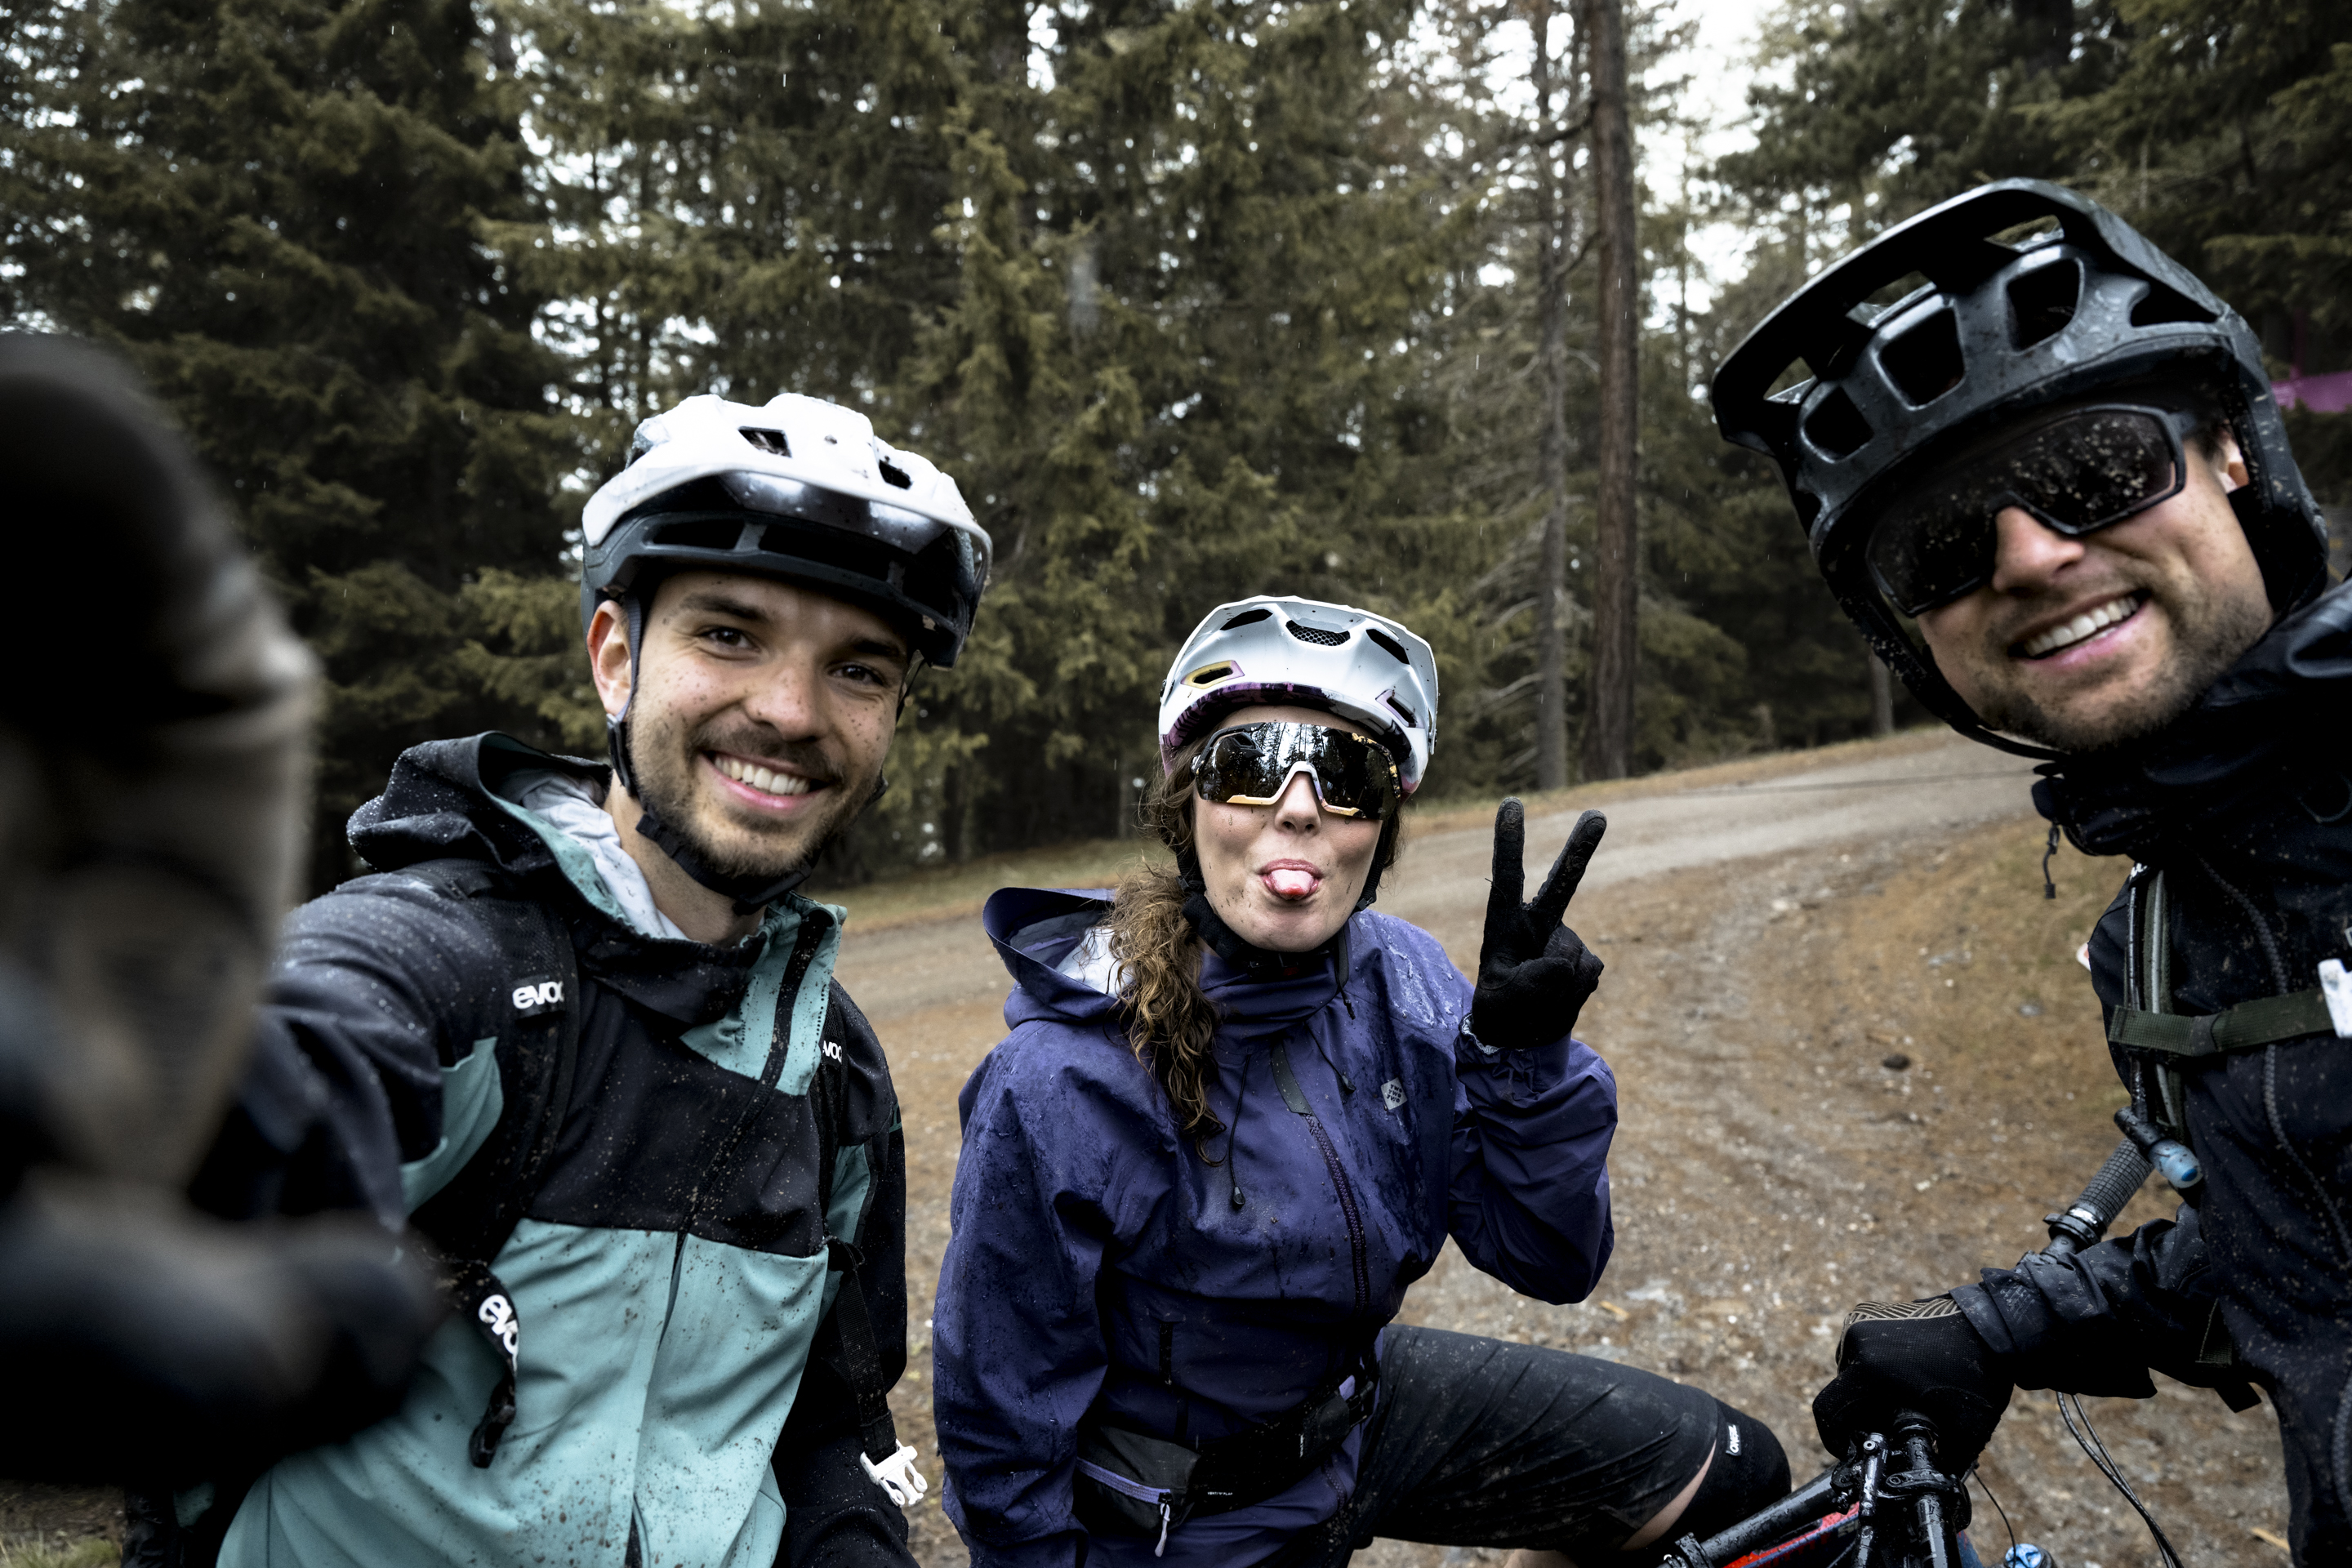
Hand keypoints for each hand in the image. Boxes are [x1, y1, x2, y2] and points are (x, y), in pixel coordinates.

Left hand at [1469, 802, 1605, 1049]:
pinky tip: (1559, 999)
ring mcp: (1566, 940)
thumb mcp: (1504, 1001)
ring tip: (1540, 999)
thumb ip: (1534, 980)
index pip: (1508, 878)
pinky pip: (1587, 973)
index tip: (1512, 803)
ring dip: (1559, 983)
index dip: (1510, 842)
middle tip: (1598, 814)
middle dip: (1581, 849)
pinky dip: (1574, 992)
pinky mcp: (1586, 960)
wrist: (1525, 1037)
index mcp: (1504, 924)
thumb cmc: (1502, 1013)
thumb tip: (1569, 961)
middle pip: (1562, 882)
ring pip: (1572, 955)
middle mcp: (1539, 925)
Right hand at [1812, 1297, 2013, 1469]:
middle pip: (1842, 1394)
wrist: (1993, 1327)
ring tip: (1903, 1397)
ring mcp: (1861, 1322)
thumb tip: (1926, 1485)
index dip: (1833, 1439)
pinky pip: (1859, 1351)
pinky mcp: (1870, 1313)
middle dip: (1861, 1415)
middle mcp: (1857, 1341)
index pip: (1828, 1412)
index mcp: (1870, 1370)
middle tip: (1891, 1426)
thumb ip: (1941, 1463)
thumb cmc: (1978, 1375)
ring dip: (1867, 1391)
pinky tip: (1903, 1374)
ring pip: (1849, 1372)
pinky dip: (1873, 1368)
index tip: (1849, 1451)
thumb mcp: (1965, 1430)